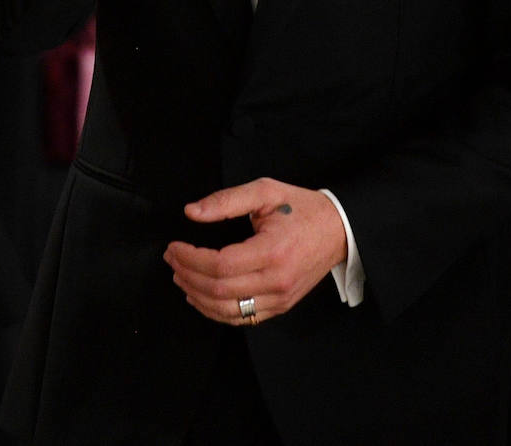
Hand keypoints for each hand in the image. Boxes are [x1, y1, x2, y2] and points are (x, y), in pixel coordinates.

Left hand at [164, 179, 346, 325]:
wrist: (338, 230)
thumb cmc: (301, 208)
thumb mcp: (265, 191)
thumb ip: (226, 201)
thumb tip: (192, 213)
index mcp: (272, 251)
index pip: (219, 265)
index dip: (190, 258)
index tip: (174, 246)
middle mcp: (276, 281)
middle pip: (218, 290)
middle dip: (187, 274)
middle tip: (172, 258)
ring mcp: (279, 299)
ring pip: (226, 311)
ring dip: (196, 296)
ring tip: (181, 276)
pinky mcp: (280, 307)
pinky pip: (242, 318)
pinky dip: (215, 311)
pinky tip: (200, 296)